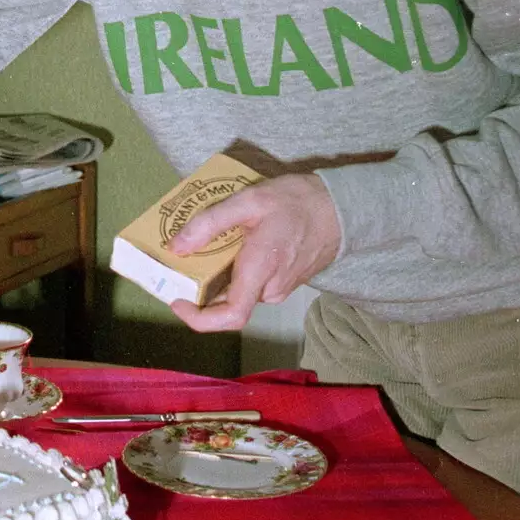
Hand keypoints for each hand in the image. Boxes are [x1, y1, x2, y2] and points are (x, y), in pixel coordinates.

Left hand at [167, 173, 340, 331]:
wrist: (342, 208)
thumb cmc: (299, 202)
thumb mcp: (250, 200)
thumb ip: (210, 222)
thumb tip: (177, 246)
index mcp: (261, 271)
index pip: (230, 317)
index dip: (199, 319)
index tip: (178, 301)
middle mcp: (271, 288)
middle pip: (227, 304)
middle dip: (201, 289)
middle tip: (183, 262)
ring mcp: (280, 288)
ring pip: (239, 293)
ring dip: (218, 278)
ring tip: (207, 248)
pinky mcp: (285, 283)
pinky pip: (252, 285)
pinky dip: (235, 272)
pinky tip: (232, 247)